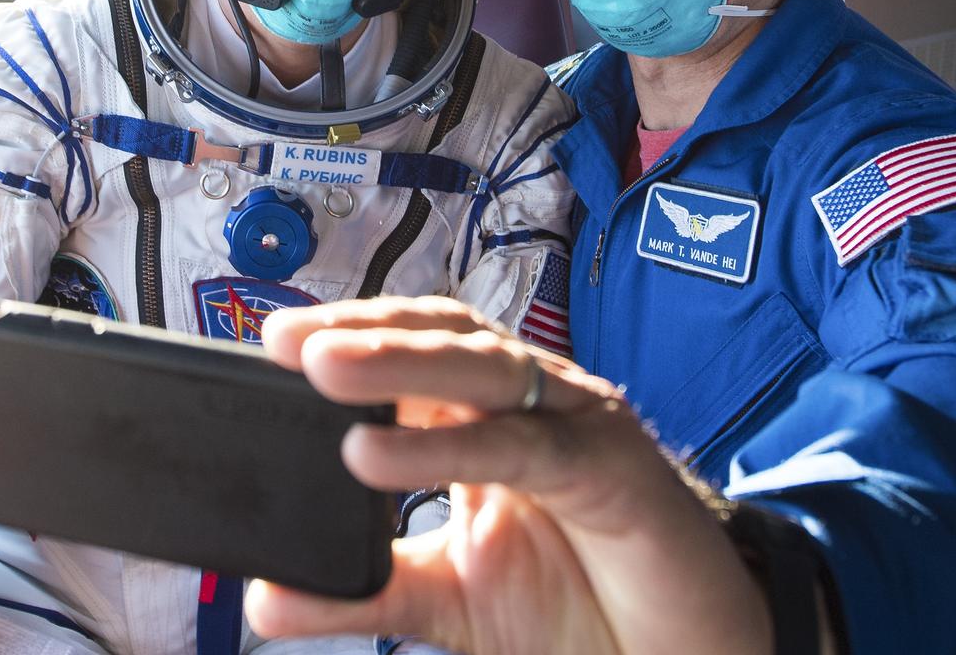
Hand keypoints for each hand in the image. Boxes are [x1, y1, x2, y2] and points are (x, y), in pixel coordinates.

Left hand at [247, 296, 772, 654]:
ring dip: (399, 363)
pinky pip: (523, 445)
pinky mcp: (611, 465)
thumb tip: (269, 598)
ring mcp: (576, 424)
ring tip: (322, 368)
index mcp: (487, 419)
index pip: (411, 354)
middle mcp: (532, 405)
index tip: (270, 343)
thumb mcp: (450, 601)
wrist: (686, 654)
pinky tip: (378, 452)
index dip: (347, 339)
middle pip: (440, 342)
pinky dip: (449, 444)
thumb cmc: (580, 607)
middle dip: (363, 333)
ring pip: (482, 371)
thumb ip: (366, 591)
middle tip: (284, 339)